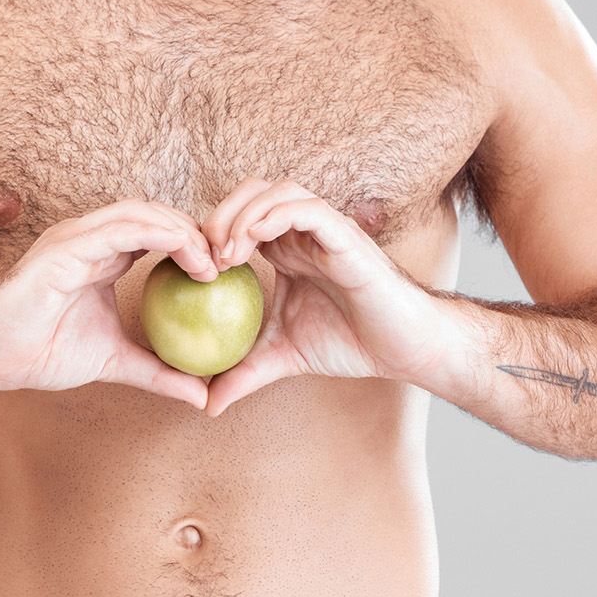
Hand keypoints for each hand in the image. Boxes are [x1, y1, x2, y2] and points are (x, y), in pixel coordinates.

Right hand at [0, 198, 218, 408]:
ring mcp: (75, 238)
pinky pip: (119, 230)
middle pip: (155, 216)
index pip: (157, 235)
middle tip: (230, 262)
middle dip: (197, 231)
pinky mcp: (64, 248)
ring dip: (183, 230)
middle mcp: (90, 239)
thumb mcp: (114, 362)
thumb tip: (201, 396)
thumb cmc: (38, 353)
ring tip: (212, 262)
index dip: (194, 245)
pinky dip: (157, 234)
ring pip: (141, 214)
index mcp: (101, 256)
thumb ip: (157, 371)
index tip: (226, 273)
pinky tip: (186, 253)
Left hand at [201, 178, 443, 415]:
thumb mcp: (282, 356)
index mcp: (284, 249)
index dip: (211, 233)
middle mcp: (301, 232)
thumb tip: (206, 405)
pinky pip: (307, 209)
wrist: (401, 347)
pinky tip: (254, 240)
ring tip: (227, 254)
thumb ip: (244, 373)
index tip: (194, 269)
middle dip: (220, 215)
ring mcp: (324, 229)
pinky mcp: (345, 235)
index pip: (239, 217)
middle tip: (203, 257)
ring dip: (243, 214)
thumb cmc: (350, 342)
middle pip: (251, 192)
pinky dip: (276, 215)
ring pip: (277, 191)